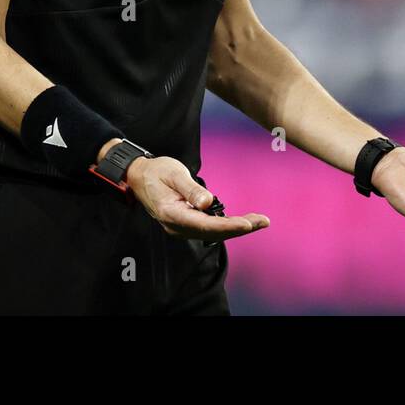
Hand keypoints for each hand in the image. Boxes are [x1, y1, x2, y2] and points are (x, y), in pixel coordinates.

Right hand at [126, 156, 269, 241]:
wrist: (140, 177)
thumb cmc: (157, 172)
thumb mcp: (174, 174)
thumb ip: (191, 190)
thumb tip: (208, 203)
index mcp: (172, 213)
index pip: (204, 225)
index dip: (228, 226)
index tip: (248, 224)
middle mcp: (176, 226)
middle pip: (212, 232)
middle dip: (239, 228)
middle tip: (264, 221)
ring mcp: (181, 227)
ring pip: (212, 232)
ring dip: (236, 228)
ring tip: (260, 221)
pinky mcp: (186, 224)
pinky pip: (209, 228)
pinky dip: (227, 225)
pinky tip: (243, 222)